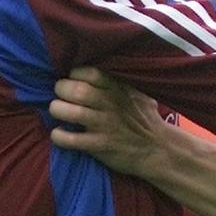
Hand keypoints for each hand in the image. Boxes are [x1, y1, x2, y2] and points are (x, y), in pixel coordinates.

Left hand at [48, 67, 168, 176]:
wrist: (158, 149)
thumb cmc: (146, 119)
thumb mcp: (139, 92)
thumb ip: (122, 80)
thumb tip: (103, 65)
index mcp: (119, 88)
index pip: (89, 72)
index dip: (75, 74)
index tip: (73, 80)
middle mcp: (110, 103)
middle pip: (75, 90)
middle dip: (61, 90)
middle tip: (62, 96)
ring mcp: (104, 125)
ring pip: (69, 112)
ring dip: (57, 110)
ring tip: (58, 112)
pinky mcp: (100, 145)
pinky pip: (70, 140)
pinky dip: (58, 136)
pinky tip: (59, 133)